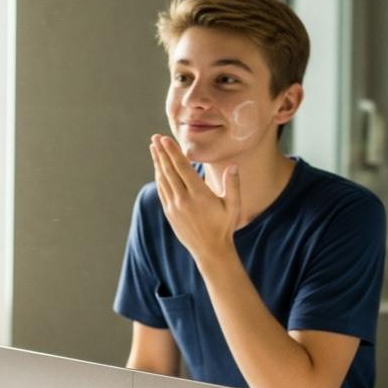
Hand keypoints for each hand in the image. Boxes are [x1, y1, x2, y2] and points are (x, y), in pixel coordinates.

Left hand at [149, 134, 240, 262]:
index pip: (182, 168)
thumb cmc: (224, 226)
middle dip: (161, 153)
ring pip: (163, 180)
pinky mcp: (169, 213)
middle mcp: (183, 200)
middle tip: (154, 138)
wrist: (210, 250)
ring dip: (158, 163)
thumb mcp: (233, 206)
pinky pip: (162, 190)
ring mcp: (174, 207)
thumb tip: (233, 166)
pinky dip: (159, 177)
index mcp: (199, 195)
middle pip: (169, 171)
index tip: (165, 139)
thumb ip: (233, 185)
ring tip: (153, 148)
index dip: (172, 152)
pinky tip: (158, 168)